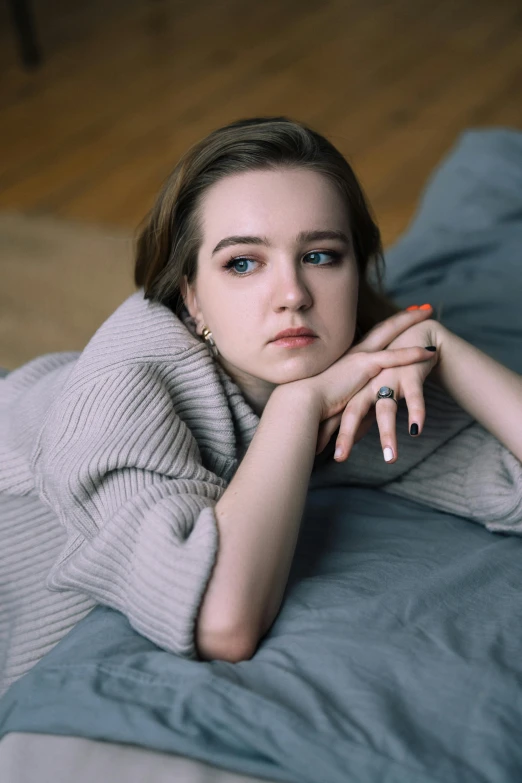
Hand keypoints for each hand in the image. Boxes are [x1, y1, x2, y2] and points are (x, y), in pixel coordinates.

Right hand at [291, 306, 437, 452]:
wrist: (302, 403)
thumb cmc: (315, 406)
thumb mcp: (339, 400)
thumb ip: (355, 401)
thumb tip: (364, 414)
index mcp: (349, 359)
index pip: (373, 338)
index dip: (388, 328)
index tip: (401, 318)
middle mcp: (355, 353)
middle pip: (384, 328)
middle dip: (403, 316)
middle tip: (421, 308)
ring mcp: (360, 357)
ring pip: (390, 332)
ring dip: (411, 322)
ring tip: (429, 313)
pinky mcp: (364, 367)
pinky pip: (394, 357)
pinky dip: (412, 353)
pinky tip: (429, 351)